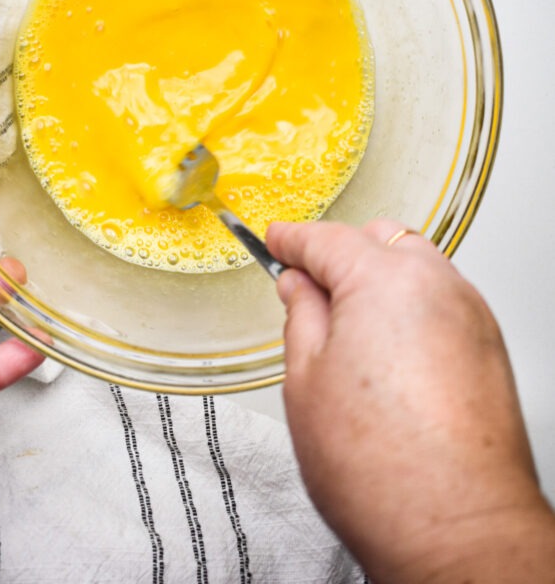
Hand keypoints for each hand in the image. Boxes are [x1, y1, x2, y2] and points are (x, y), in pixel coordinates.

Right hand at [267, 220, 554, 583]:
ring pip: (416, 268)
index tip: (278, 241)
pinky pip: (443, 301)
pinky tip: (388, 351)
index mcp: (383, 280)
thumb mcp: (305, 381)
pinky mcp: (489, 345)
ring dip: (380, 279)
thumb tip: (300, 287)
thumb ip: (301, 316)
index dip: (293, 239)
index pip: (328, 239)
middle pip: (379, 240)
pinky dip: (412, 307)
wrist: (457, 528)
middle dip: (341, 255)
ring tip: (349, 329)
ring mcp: (470, 313)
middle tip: (307, 290)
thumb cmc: (383, 468)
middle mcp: (436, 285)